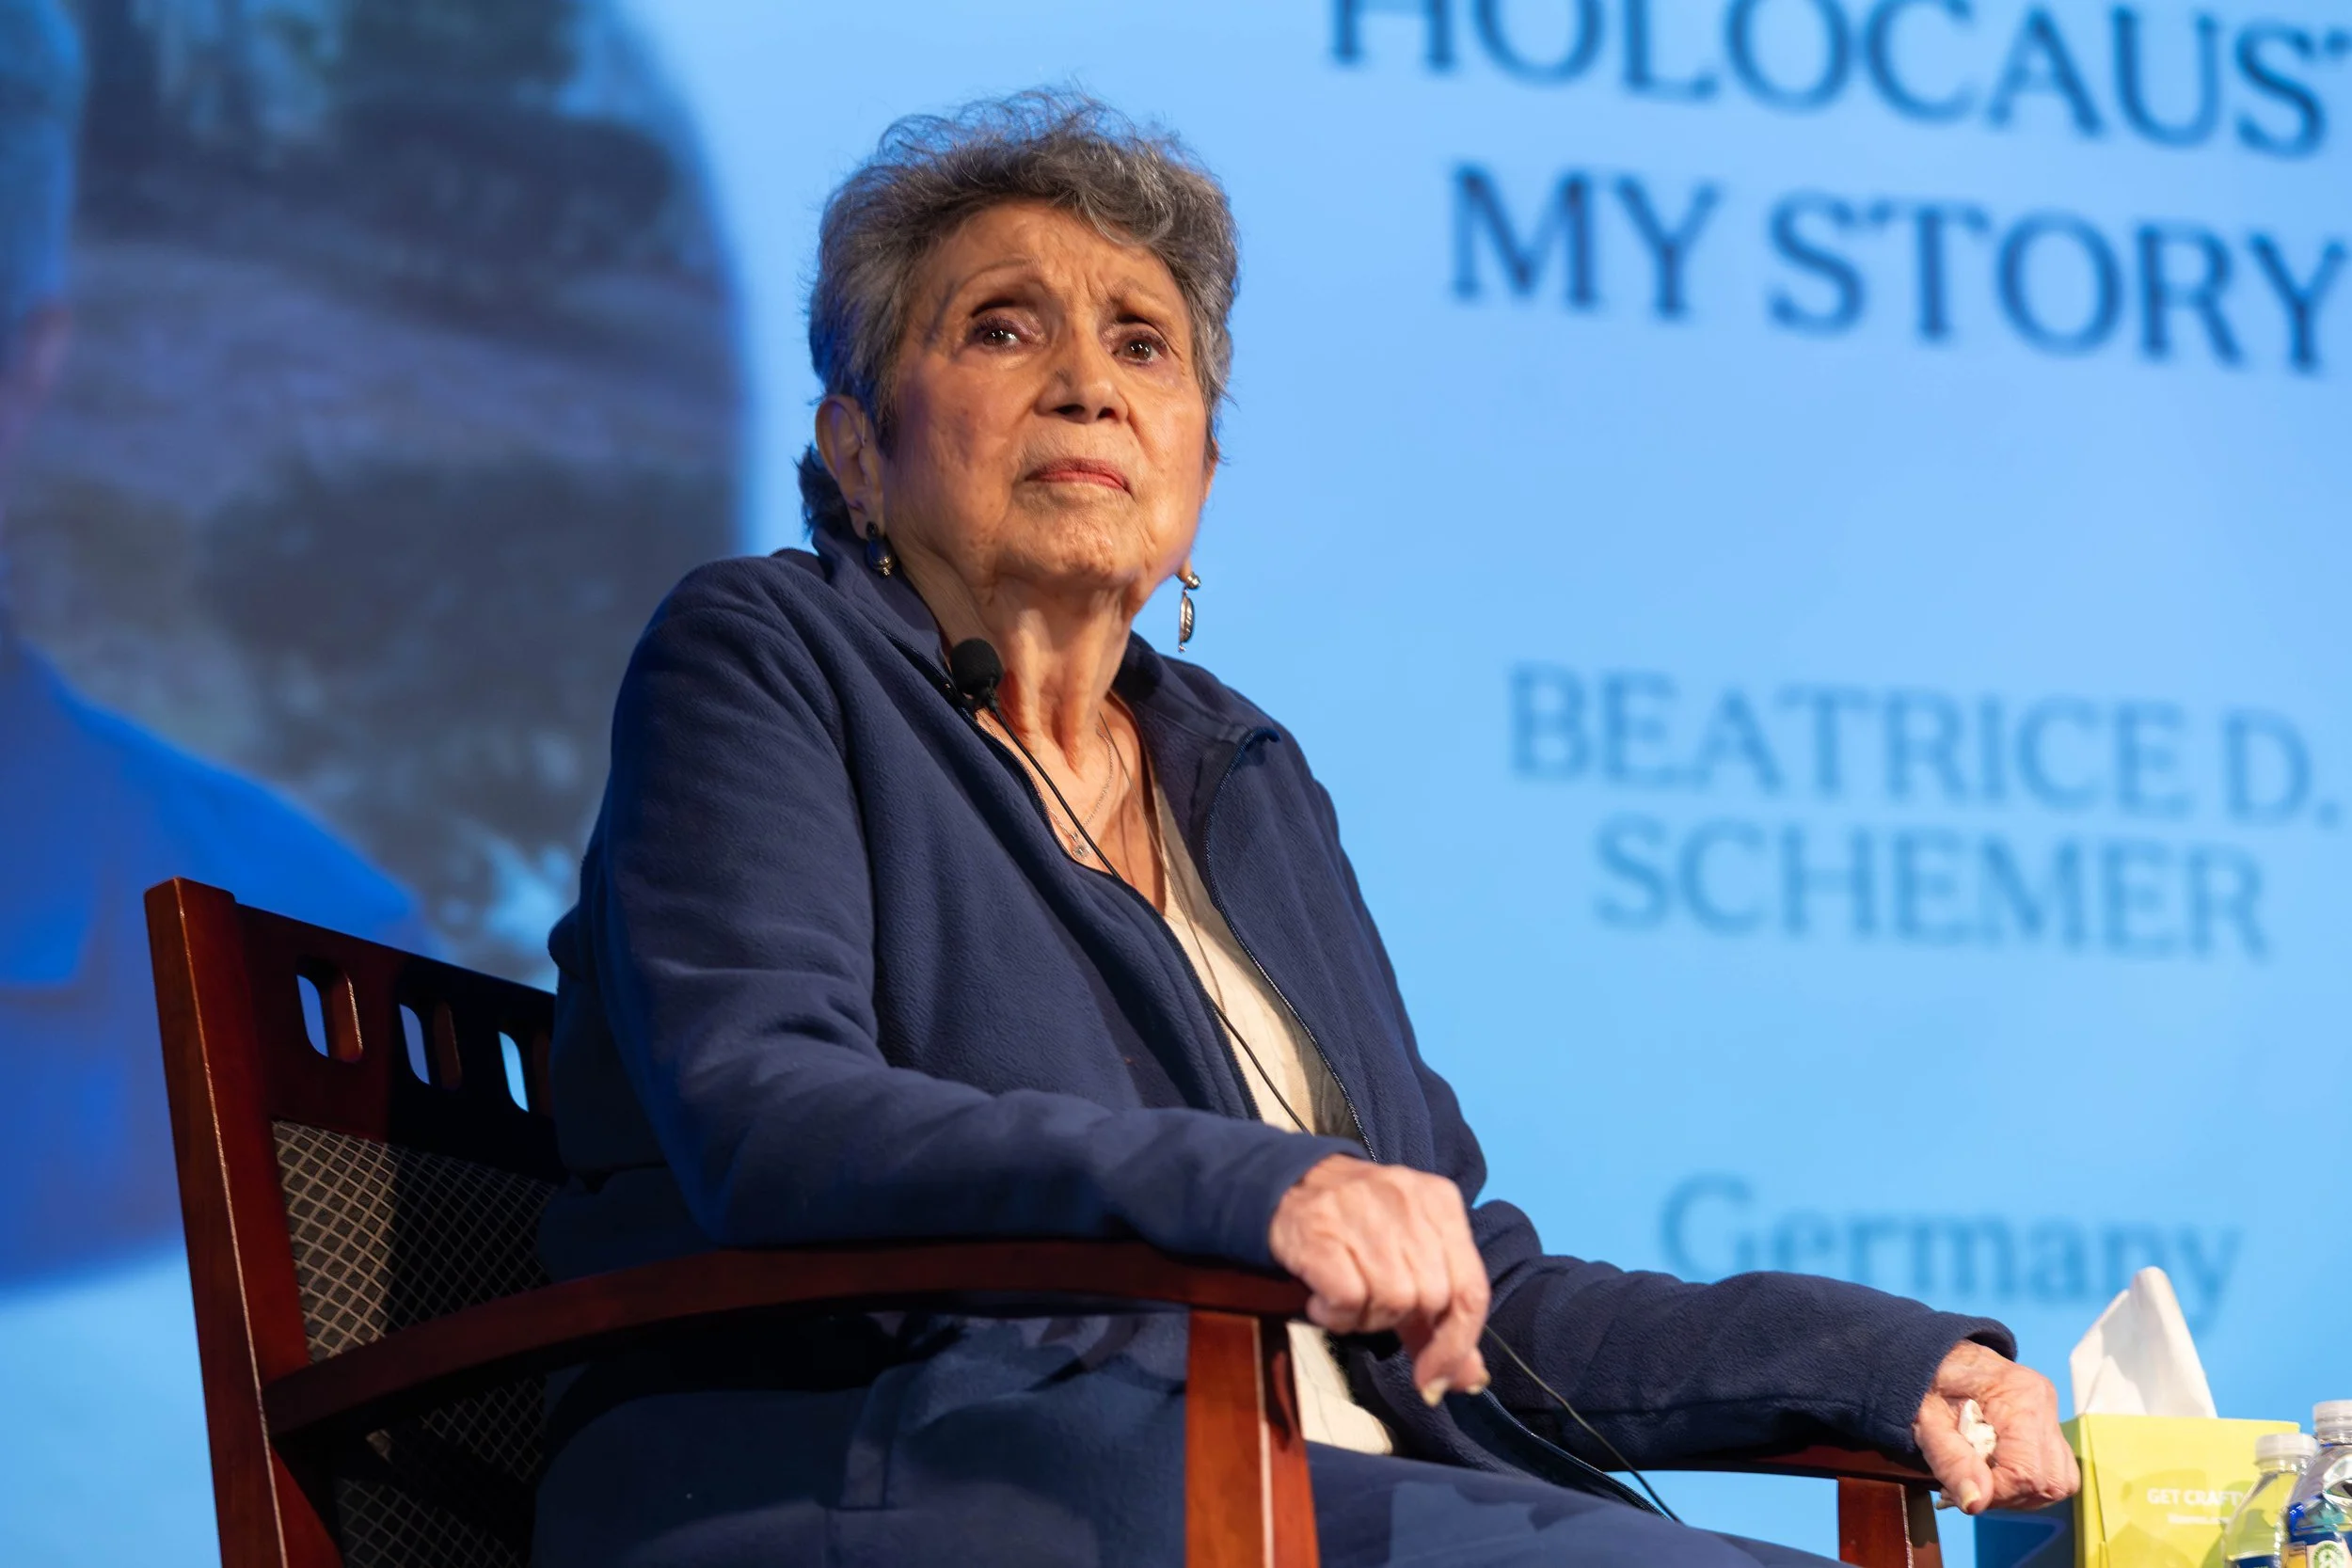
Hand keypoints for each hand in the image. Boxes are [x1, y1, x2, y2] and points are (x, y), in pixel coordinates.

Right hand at [1267, 1154, 1489, 1402]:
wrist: (1291, 1186)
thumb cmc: (1360, 1230)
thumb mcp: (1410, 1262)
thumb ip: (1440, 1321)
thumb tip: (1470, 1378)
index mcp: (1442, 1203)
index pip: (1472, 1290)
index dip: (1456, 1344)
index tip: (1435, 1378)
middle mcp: (1409, 1201)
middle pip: (1431, 1297)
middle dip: (1402, 1319)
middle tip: (1372, 1306)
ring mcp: (1363, 1210)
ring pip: (1392, 1299)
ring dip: (1366, 1318)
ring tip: (1346, 1299)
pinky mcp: (1321, 1228)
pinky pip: (1348, 1298)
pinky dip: (1336, 1315)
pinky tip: (1323, 1301)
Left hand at [1912, 1340, 2078, 1514]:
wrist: (1935, 1352)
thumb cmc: (1927, 1379)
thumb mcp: (1926, 1419)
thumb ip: (1950, 1460)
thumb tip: (1975, 1504)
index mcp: (2019, 1397)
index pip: (2028, 1472)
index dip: (1996, 1493)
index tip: (1962, 1490)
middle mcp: (2045, 1404)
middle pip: (2050, 1482)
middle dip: (2008, 1496)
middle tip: (1969, 1485)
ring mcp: (2051, 1413)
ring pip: (2058, 1481)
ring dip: (2020, 1493)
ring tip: (1982, 1477)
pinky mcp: (2048, 1424)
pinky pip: (2054, 1469)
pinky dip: (2028, 1482)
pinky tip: (1996, 1470)